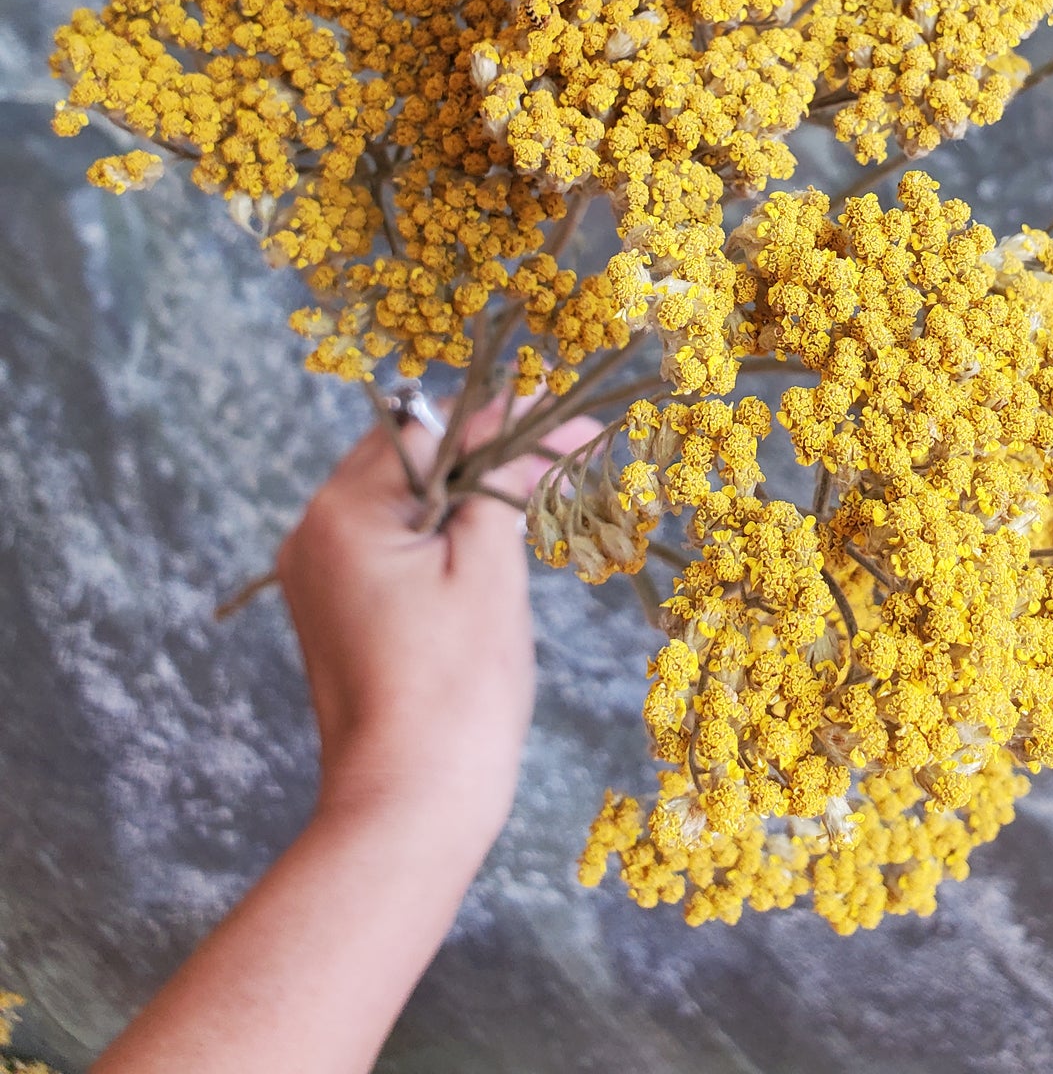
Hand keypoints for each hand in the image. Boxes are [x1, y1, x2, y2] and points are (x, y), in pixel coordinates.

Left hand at [275, 394, 591, 861]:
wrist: (409, 806)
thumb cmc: (457, 691)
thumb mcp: (490, 567)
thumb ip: (499, 479)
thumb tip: (523, 419)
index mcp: (344, 512)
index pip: (434, 431)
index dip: (507, 423)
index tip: (568, 422)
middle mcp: (312, 532)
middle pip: (409, 455)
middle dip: (484, 451)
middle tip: (559, 456)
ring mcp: (314, 573)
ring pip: (399, 496)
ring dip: (462, 490)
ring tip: (533, 497)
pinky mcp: (329, 608)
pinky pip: (385, 540)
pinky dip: (435, 531)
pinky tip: (484, 544)